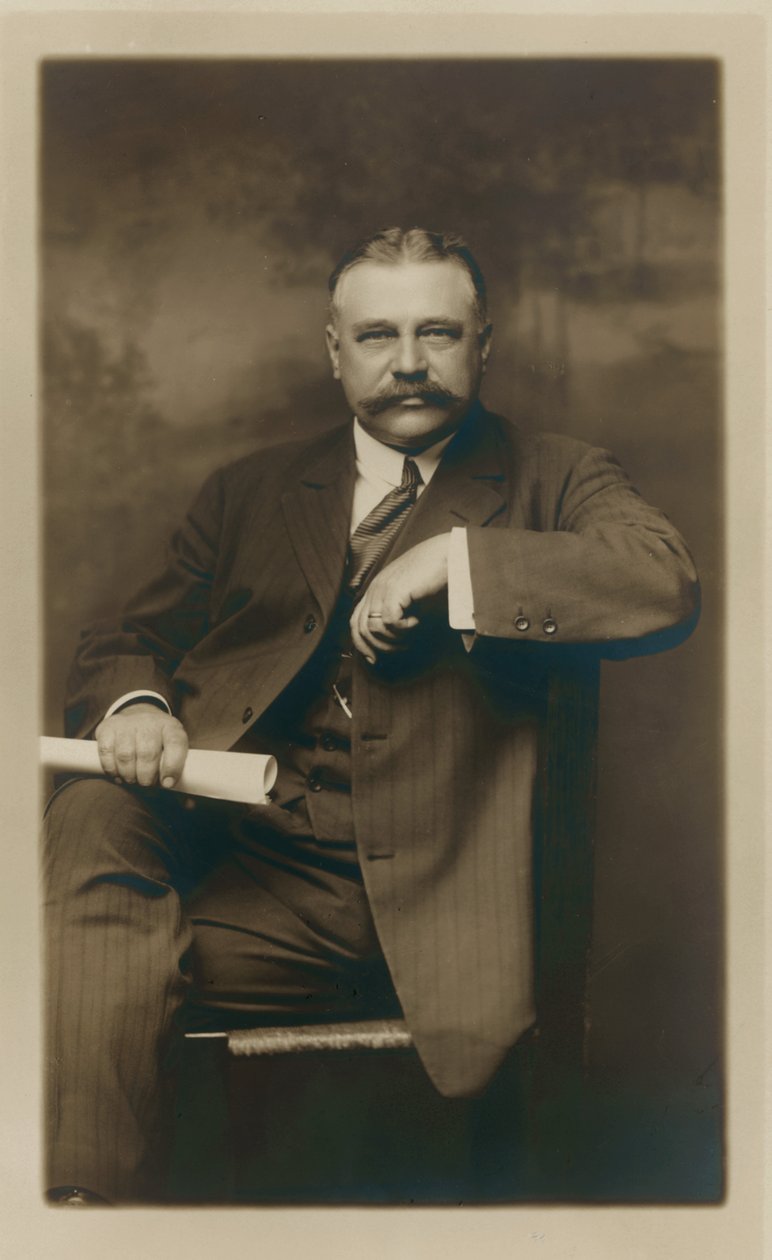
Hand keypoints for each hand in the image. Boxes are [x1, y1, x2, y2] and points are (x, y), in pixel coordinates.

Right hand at [95, 704, 188, 787]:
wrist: (137, 715)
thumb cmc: (158, 742)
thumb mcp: (173, 750)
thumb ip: (181, 777)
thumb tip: (189, 805)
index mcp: (171, 728)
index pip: (176, 744)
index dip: (172, 766)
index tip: (167, 784)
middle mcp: (150, 723)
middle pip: (148, 754)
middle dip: (146, 777)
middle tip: (146, 784)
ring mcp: (127, 723)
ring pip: (125, 755)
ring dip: (128, 775)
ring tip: (132, 780)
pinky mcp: (108, 728)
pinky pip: (106, 752)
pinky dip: (111, 769)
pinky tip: (118, 774)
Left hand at [350, 534, 449, 662]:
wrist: (447, 553)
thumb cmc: (434, 574)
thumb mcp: (410, 597)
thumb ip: (398, 611)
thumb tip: (393, 638)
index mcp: (375, 589)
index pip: (356, 621)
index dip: (361, 643)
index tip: (373, 659)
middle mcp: (374, 589)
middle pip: (360, 628)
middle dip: (378, 647)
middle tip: (401, 647)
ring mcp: (382, 589)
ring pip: (373, 629)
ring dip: (394, 638)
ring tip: (412, 630)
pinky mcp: (393, 591)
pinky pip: (389, 622)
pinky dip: (404, 628)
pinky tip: (417, 619)